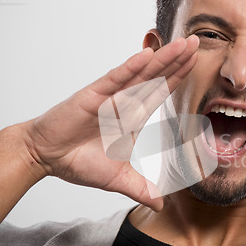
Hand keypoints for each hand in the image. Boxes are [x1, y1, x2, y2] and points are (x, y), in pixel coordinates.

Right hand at [24, 36, 199, 211]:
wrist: (47, 157)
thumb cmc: (79, 162)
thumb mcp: (118, 179)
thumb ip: (140, 189)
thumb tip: (160, 205)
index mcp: (132, 117)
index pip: (161, 92)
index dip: (179, 77)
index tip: (196, 62)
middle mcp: (124, 103)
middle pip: (156, 77)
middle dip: (178, 60)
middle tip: (198, 41)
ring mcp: (110, 97)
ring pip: (141, 74)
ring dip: (161, 58)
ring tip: (182, 43)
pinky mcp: (92, 97)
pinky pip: (114, 80)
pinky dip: (130, 68)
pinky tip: (145, 55)